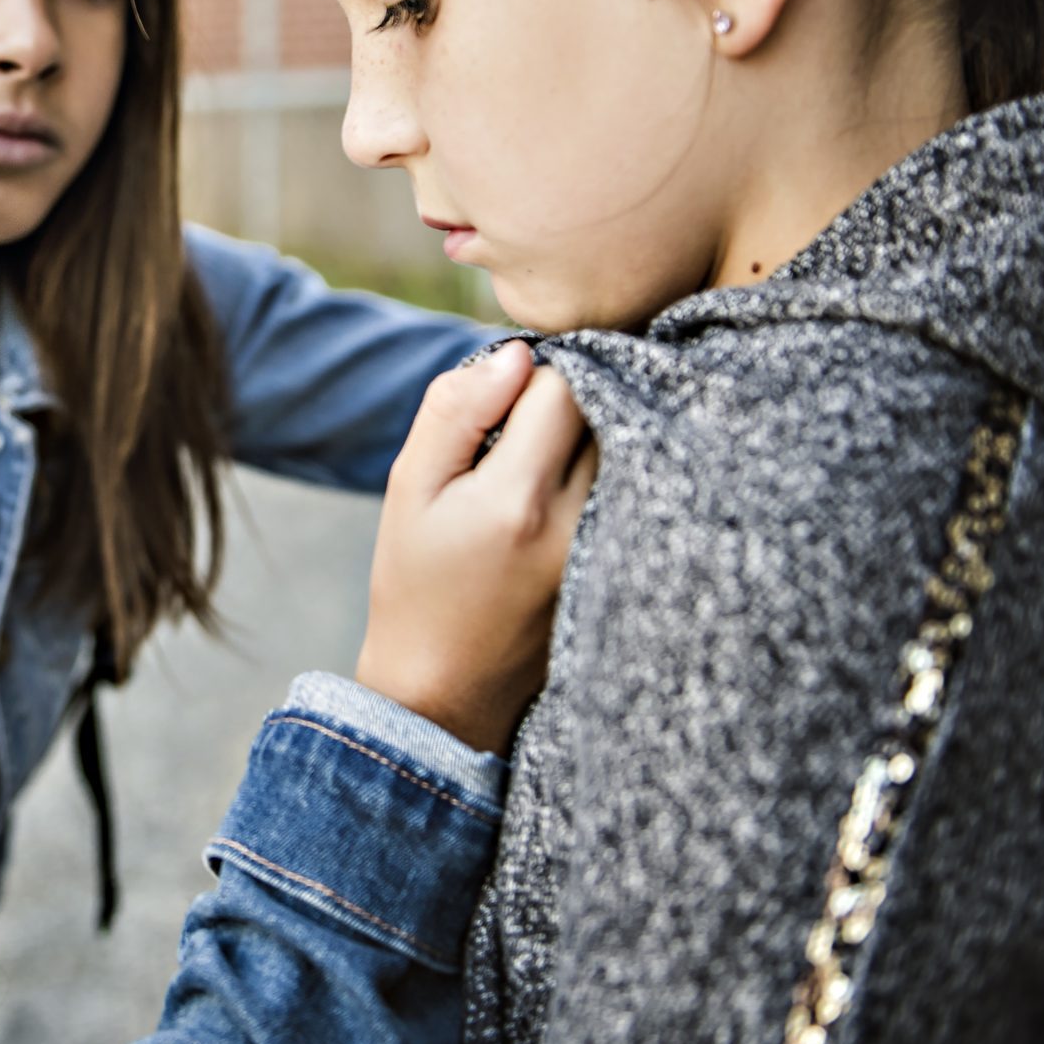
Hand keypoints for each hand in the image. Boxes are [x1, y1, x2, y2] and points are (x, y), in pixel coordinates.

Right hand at [355, 342, 596, 753]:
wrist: (445, 690)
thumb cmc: (414, 583)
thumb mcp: (409, 489)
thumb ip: (455, 412)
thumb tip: (514, 353)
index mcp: (518, 500)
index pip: (564, 385)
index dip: (532, 376)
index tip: (501, 404)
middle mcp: (578, 524)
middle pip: (605, 411)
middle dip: (567, 403)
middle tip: (522, 433)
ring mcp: (608, 551)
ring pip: (626, 449)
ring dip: (591, 440)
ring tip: (542, 469)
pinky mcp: (624, 569)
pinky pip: (634, 492)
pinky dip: (605, 479)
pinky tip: (563, 503)